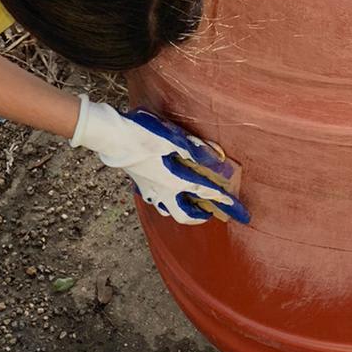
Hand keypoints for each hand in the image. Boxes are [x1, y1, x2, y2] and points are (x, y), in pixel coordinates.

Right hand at [70, 96, 249, 225]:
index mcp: (174, 181)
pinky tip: (165, 187)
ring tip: (190, 201)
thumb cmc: (143, 135)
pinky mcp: (139, 183)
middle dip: (199, 216)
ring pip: (168, 209)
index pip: (206, 194)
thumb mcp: (173, 138)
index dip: (225, 202)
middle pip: (184, 216)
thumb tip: (216, 158)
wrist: (112, 137)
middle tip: (210, 212)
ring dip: (181, 209)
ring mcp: (148, 189)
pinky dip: (165, 198)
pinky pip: (155, 199)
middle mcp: (162, 191)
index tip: (240, 212)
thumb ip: (196, 150)